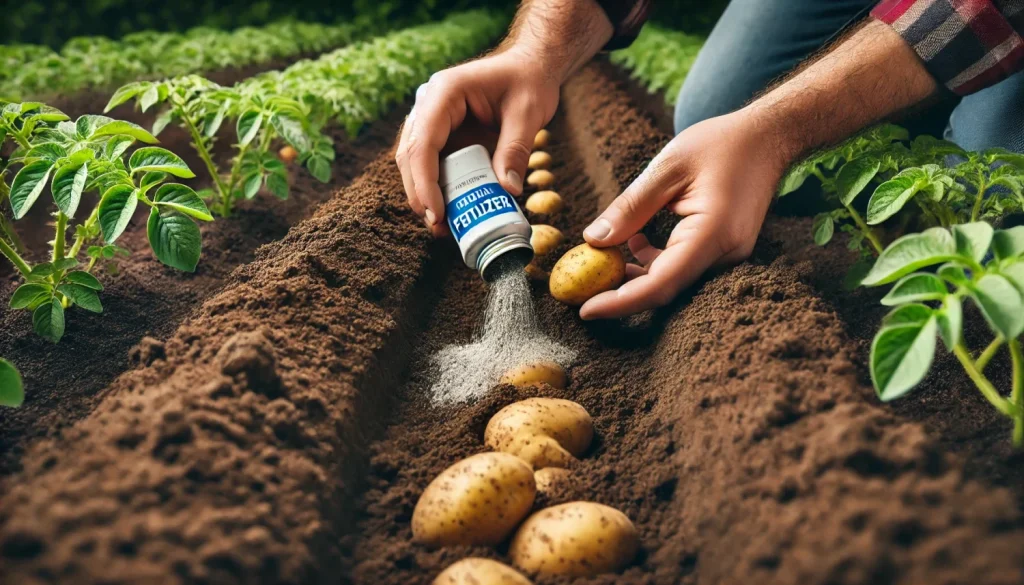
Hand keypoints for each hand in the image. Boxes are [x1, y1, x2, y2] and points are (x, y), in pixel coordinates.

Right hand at [397, 51, 560, 236]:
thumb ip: (516, 150)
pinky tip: (449, 211)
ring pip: (414, 162)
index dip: (424, 181)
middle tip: (438, 226)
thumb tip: (508, 191)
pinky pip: (431, 164)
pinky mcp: (441, 133)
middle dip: (419, 194)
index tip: (437, 212)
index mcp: (444, 92)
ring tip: (442, 226)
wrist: (530, 67)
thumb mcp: (528, 114)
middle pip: (410, 155)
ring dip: (424, 194)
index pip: (423, 142)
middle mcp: (429, 104)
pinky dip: (437, 188)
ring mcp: (432, 119)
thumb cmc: (529, 82)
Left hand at [579, 111, 788, 319]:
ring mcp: (729, 256)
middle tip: (582, 290)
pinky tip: (635, 240)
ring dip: (636, 275)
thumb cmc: (721, 144)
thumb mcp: (666, 169)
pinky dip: (654, 262)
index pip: (660, 284)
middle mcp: (726, 254)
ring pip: (673, 281)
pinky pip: (683, 269)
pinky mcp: (724, 251)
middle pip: (666, 290)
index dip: (621, 302)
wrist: (768, 138)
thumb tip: (593, 241)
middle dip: (622, 294)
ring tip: (603, 257)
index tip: (585, 309)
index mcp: (713, 234)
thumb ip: (630, 208)